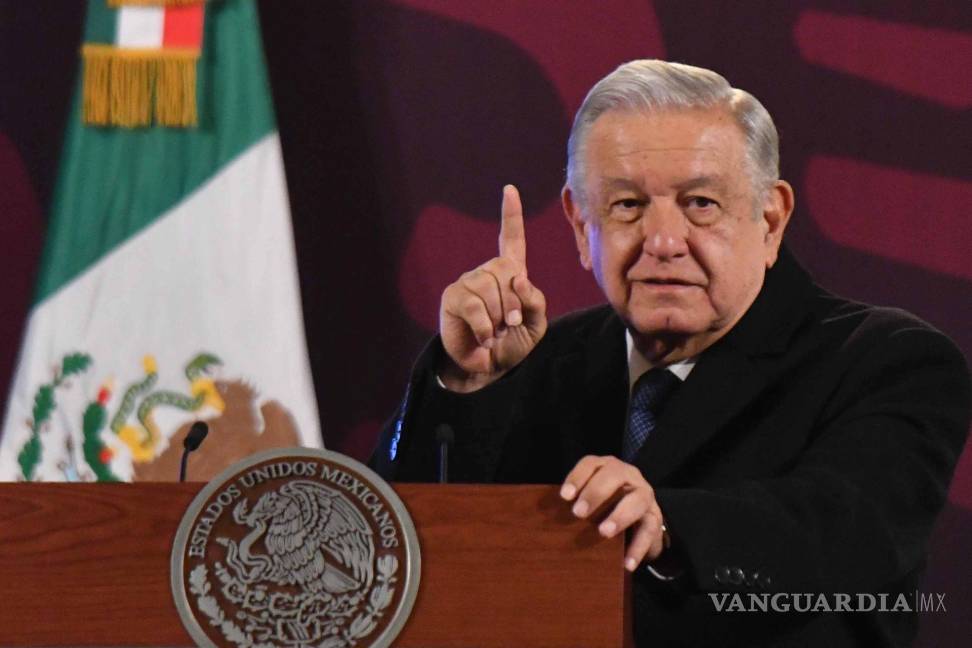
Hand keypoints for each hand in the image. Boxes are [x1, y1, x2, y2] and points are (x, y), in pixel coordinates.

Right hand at [439, 185, 546, 391]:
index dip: (511, 215)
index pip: (512, 239)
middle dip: (514, 302)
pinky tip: (484, 338)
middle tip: (511, 324)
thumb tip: (519, 278)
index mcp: (510, 275)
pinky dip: (485, 327)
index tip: (509, 190)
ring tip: (495, 332)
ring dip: (499, 317)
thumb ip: (535, 301)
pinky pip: (475, 305)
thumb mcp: (535, 325)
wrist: (488, 368)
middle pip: (506, 270)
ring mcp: (467, 282)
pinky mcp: (453, 297)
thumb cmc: (512, 344)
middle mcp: (487, 273)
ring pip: (490, 287)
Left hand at [560, 455, 666, 571]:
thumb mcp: (591, 500)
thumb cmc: (605, 507)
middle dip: (596, 492)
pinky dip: (637, 548)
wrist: (640, 521)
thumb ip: (576, 502)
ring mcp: (644, 495)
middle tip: (578, 513)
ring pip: (636, 500)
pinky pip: (649, 530)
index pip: (591, 464)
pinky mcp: (655, 517)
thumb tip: (549, 518)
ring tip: (604, 532)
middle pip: (614, 475)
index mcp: (606, 468)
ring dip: (620, 515)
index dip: (577, 477)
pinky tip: (627, 563)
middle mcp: (628, 476)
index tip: (564, 496)